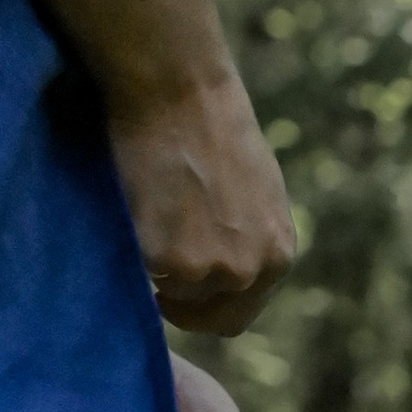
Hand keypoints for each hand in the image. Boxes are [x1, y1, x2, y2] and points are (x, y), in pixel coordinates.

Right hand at [109, 64, 296, 334]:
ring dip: (155, 270)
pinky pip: (140, 275)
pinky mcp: (171, 262)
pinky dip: (132, 252)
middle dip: (180, 305)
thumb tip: (223, 268)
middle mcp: (251, 271)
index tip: (177, 294)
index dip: (203, 309)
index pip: (237, 316)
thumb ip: (247, 238)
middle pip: (208, 320)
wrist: (180, 92)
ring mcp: (212, 270)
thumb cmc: (212, 127)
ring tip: (150, 218)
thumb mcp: (256, 193)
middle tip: (154, 278)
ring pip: (171, 296)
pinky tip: (137, 209)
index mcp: (279, 255)